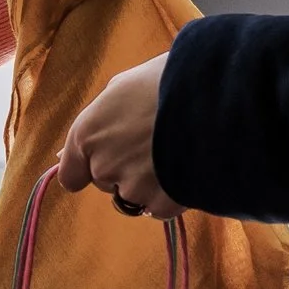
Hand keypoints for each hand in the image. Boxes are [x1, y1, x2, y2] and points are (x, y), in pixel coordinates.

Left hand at [60, 54, 181, 218]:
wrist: (218, 97)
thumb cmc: (170, 81)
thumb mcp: (124, 89)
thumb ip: (100, 120)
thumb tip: (74, 150)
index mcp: (88, 134)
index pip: (71, 175)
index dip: (87, 169)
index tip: (103, 163)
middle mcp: (104, 165)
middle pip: (107, 182)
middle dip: (125, 169)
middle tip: (155, 141)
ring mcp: (132, 188)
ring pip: (135, 195)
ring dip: (151, 182)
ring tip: (177, 150)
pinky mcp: (161, 203)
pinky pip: (162, 208)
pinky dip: (173, 194)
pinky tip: (188, 167)